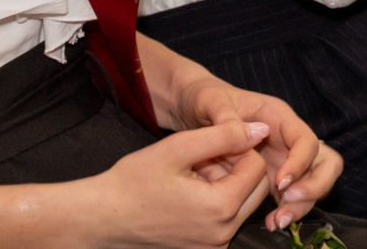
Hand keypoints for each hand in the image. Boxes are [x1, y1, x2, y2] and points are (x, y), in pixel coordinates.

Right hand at [82, 119, 274, 248]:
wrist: (105, 216)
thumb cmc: (134, 181)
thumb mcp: (178, 148)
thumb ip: (223, 135)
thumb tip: (261, 130)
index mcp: (221, 208)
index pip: (257, 167)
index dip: (238, 147)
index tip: (209, 143)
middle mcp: (224, 234)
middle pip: (255, 189)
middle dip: (236, 167)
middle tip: (201, 157)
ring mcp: (215, 246)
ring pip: (241, 204)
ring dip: (224, 183)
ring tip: (189, 173)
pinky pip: (225, 220)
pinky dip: (214, 200)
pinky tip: (186, 190)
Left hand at [169, 75, 340, 230]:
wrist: (191, 108)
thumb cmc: (203, 97)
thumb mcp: (209, 99)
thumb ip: (225, 115)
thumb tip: (250, 134)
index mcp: (278, 116)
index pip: (305, 140)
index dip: (300, 162)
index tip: (280, 182)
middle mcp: (287, 138)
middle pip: (325, 162)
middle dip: (315, 186)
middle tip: (288, 201)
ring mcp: (283, 159)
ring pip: (312, 183)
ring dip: (301, 205)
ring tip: (277, 220)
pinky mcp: (273, 178)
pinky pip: (291, 197)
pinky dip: (287, 211)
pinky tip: (269, 222)